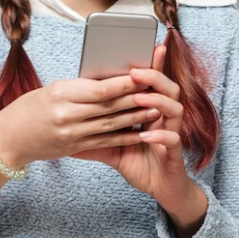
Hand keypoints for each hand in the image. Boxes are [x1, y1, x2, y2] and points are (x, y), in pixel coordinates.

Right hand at [0, 73, 159, 167]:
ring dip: (135, 117)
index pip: (99, 89)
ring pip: (111, 125)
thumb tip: (108, 82)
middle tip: (156, 90)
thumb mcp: (52, 90)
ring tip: (155, 109)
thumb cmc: (29, 109)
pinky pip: (105, 142)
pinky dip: (125, 137)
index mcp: (61, 94)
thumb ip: (79, 88)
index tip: (142, 76)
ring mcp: (72, 134)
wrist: (9, 139)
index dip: (124, 84)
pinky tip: (141, 133)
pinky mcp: (75, 148)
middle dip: (135, 98)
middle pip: (108, 106)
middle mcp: (67, 115)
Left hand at [70, 44, 194, 207]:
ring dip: (157, 100)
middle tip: (134, 71)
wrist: (160, 188)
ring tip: (138, 98)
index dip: (149, 65)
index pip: (150, 83)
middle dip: (153, 76)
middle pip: (167, 88)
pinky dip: (160, 135)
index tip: (140, 49)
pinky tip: (145, 134)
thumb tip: (64, 132)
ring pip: (174, 108)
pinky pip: (172, 139)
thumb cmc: (137, 163)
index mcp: (150, 111)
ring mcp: (172, 133)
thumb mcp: (111, 148)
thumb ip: (93, 136)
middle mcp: (164, 117)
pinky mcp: (174, 152)